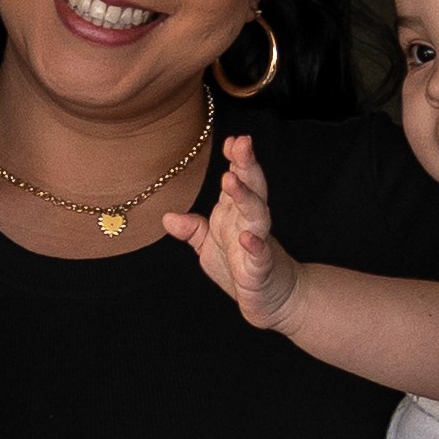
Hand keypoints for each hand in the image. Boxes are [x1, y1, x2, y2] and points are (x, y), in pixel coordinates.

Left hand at [159, 133, 295, 329]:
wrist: (270, 298)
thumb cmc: (239, 266)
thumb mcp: (209, 246)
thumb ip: (192, 230)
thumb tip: (167, 218)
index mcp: (236, 213)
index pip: (238, 180)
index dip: (235, 160)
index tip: (231, 140)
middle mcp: (249, 223)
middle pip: (251, 189)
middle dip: (246, 166)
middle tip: (242, 143)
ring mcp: (257, 244)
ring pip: (257, 215)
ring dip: (245, 197)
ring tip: (231, 179)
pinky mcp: (260, 269)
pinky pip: (259, 256)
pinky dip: (254, 246)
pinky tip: (247, 237)